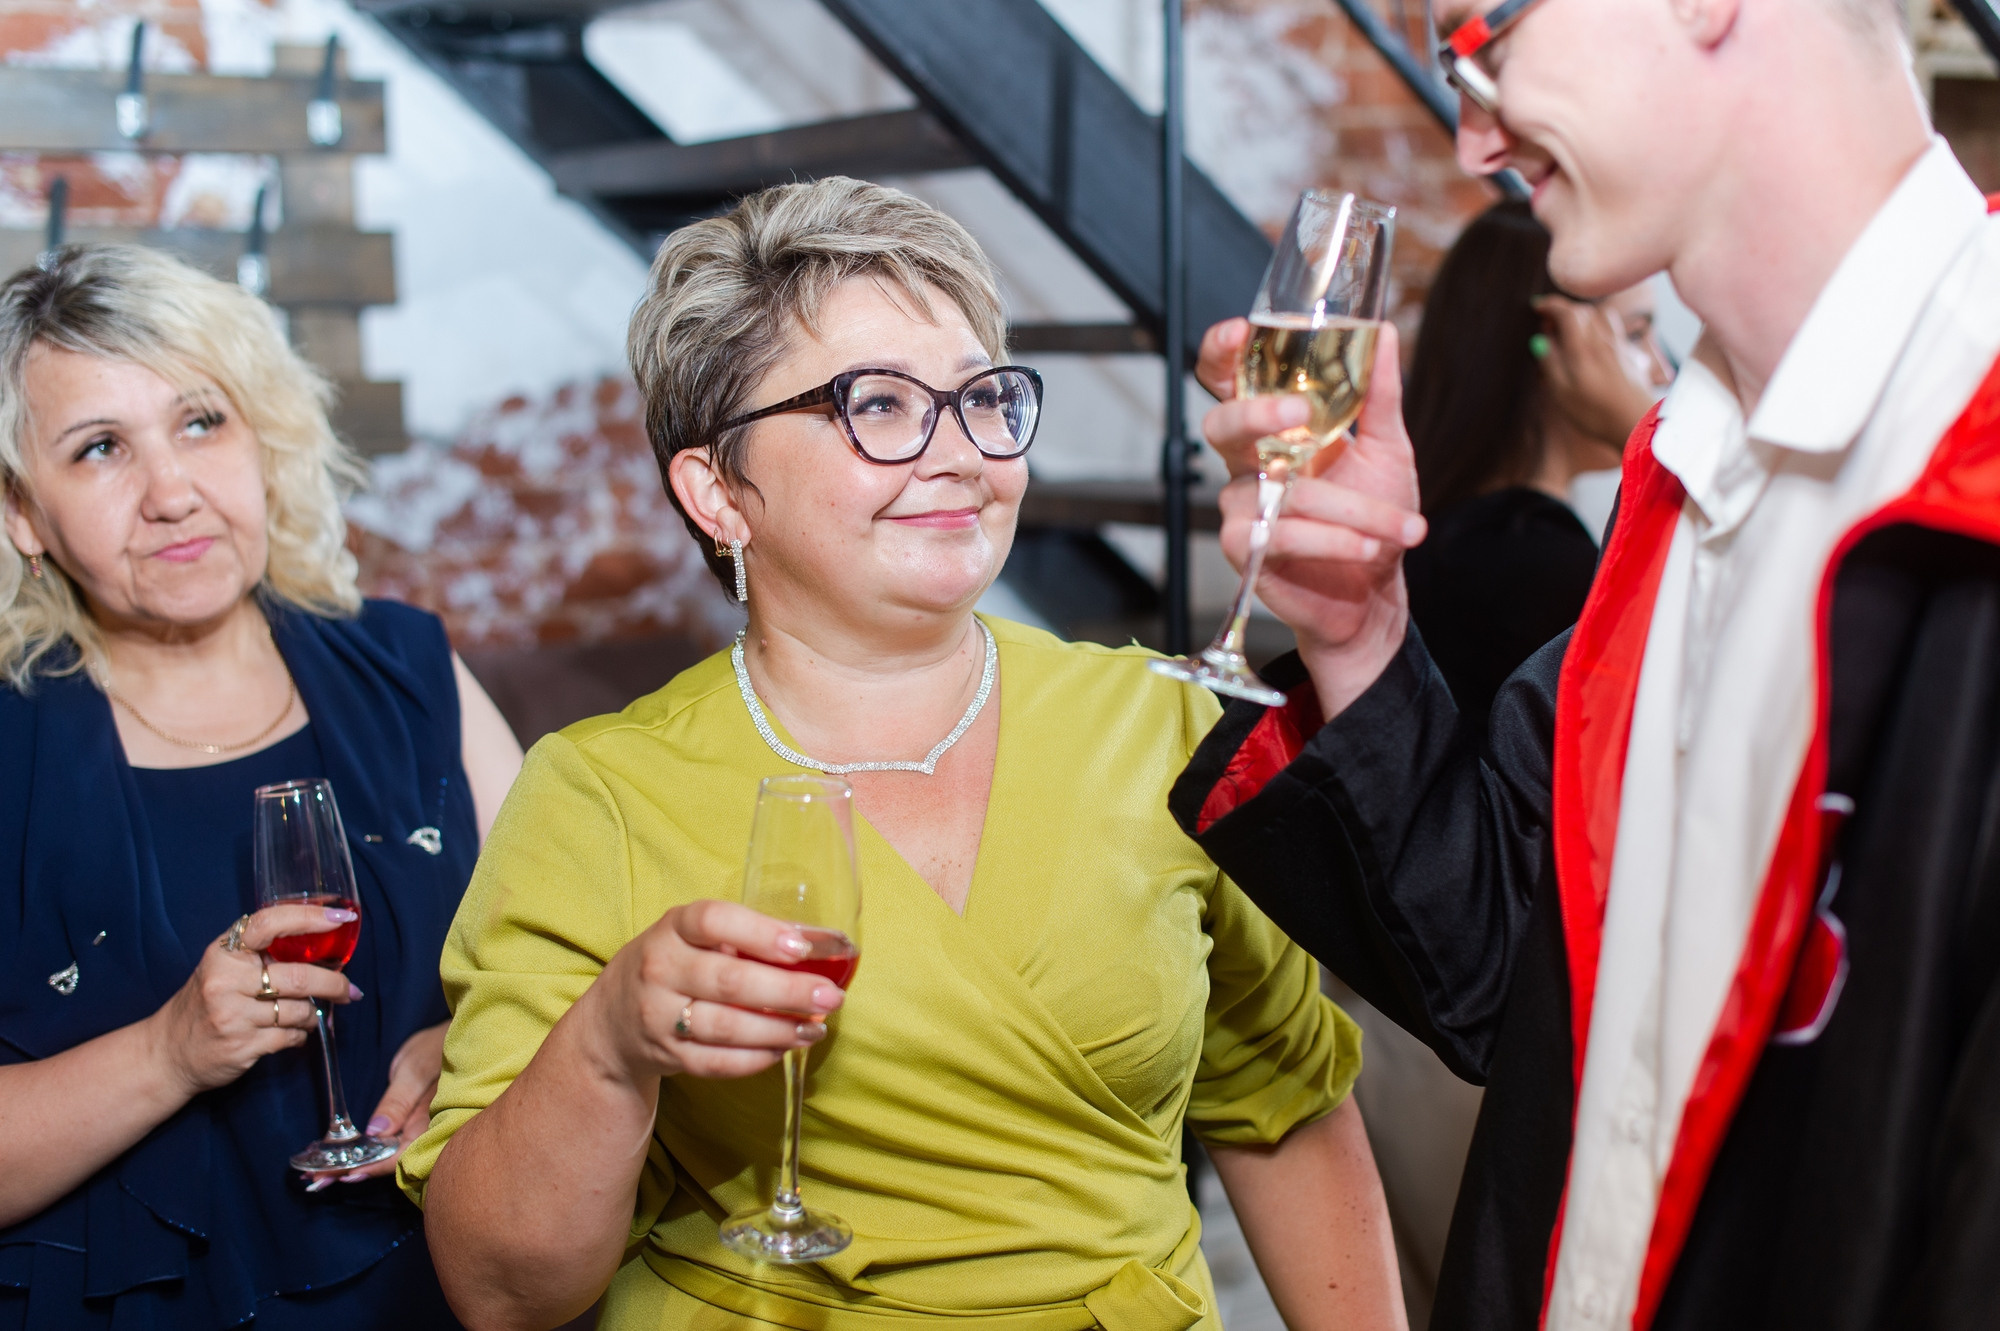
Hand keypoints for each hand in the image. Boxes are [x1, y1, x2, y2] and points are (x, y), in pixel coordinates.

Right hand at [149, 904, 358, 1098]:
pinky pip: (290, 1037)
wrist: (167, 1052)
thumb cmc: (206, 1003)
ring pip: (299, 1010)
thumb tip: (323, 941)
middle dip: (333, 984)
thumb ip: (261, 952)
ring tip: (307, 1015)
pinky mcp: (240, 1046)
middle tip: (349, 990)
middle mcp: (225, 981)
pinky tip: (291, 1033)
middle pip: (299, 976)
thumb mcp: (223, 967)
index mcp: (224, 953)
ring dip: (312, 1015)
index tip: (341, 919)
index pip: (269, 923)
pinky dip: (299, 1035)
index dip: (309, 917)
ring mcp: (231, 1015)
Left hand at [317, 1020, 448, 1186]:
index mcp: (430, 1122)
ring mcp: (415, 1130)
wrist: (449, 1040)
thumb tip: (376, 1133)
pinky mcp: (408, 1126)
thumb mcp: (414, 1069)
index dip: (373, 1167)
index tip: (344, 1174)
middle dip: (354, 1172)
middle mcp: (423, 1132)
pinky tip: (342, 1158)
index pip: (401, 1155)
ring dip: (354, 1165)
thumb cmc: (435, 1048)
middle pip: (390, 1162)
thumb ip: (397, 1102)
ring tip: (321, 1175)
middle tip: (319, 1181)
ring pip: (385, 1156)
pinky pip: (386, 1145)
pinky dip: (363, 1153)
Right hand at [581, 900, 840, 1085]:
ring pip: (727, 1027)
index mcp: (673, 928)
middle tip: (830, 996)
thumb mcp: (696, 937)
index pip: (713, 921)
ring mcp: (659, 1016)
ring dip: (780, 1029)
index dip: (760, 932)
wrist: (611, 1022)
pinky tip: (786, 1048)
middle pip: (730, 981)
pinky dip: (757, 1058)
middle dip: (788, 990)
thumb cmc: (674, 966)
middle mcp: (660, 969)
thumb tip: (825, 942)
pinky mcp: (667, 1056)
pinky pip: (718, 1063)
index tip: (802, 946)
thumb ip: (751, 935)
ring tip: (816, 1026)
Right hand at [1198, 318, 1426, 716]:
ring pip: (1284, 493)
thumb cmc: (1375, 515)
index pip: (1229, 382)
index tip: (1239, 331)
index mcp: (1274, 430)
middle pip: (1222, 424)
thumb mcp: (1387, 447)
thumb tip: (1385, 331)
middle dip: (1257, 412)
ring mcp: (1243, 508)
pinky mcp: (1246, 552)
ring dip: (1353, 509)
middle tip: (1300, 411)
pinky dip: (1336, 540)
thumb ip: (1379, 392)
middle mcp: (1249, 465)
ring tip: (1401, 527)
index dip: (1221, 353)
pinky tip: (1371, 546)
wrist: (1376, 593)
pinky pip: (1284, 535)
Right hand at [1533, 295, 1655, 444]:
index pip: (1567, 312)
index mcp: (1582, 349)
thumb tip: (1540, 341)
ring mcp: (1620, 348)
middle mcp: (1603, 342)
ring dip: (1586, 316)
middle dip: (1565, 310)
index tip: (1538, 307)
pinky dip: (1602, 330)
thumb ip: (1550, 363)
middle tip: (1550, 324)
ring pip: (1604, 316)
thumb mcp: (1561, 393)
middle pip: (1585, 310)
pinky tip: (1597, 347)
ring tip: (1574, 331)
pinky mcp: (1632, 357)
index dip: (1550, 305)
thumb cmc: (1595, 413)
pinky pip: (1616, 333)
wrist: (1637, 424)